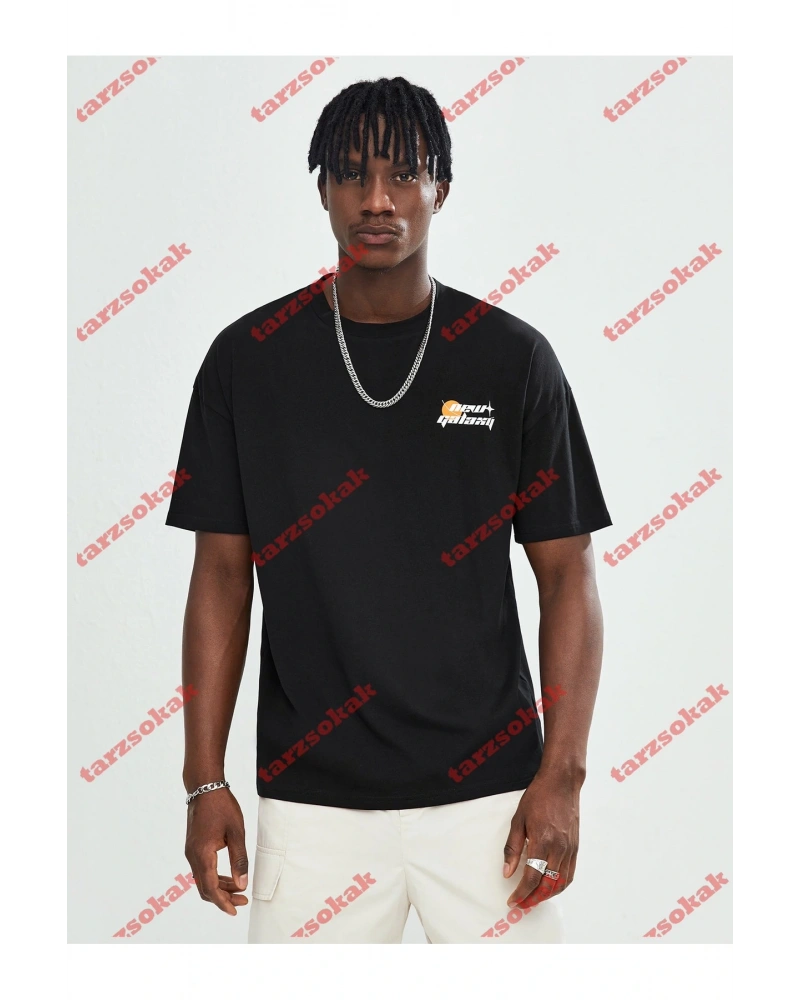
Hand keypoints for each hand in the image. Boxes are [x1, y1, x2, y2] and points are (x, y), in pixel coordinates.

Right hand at [185, 788, 248, 914]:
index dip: (223, 902)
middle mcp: (192, 856)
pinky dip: (215, 877)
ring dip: (219, 887)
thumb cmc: (222, 806)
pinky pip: (202, 869)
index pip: (211, 888)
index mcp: (202, 854)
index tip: (235, 910)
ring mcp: (191, 852)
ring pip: (203, 879)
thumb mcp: (236, 832)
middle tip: (242, 900)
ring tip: (239, 889)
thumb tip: (242, 884)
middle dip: (223, 898)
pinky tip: (228, 876)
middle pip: (205, 888)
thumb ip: (239, 860)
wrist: (204, 787)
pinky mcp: (193, 847)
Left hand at [502, 770, 579, 907]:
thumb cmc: (539, 797)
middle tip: (521, 904)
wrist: (562, 783)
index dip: (521, 893)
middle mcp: (559, 849)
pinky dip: (560, 885)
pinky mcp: (576, 847)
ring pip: (561, 883)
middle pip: (548, 885)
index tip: (512, 900)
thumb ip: (512, 848)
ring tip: (533, 898)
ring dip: (547, 895)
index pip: (532, 878)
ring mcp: (570, 849)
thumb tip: (507, 872)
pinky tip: (550, 887)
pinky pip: (570, 874)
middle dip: (533, 899)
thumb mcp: (518, 820)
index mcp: (542, 841)